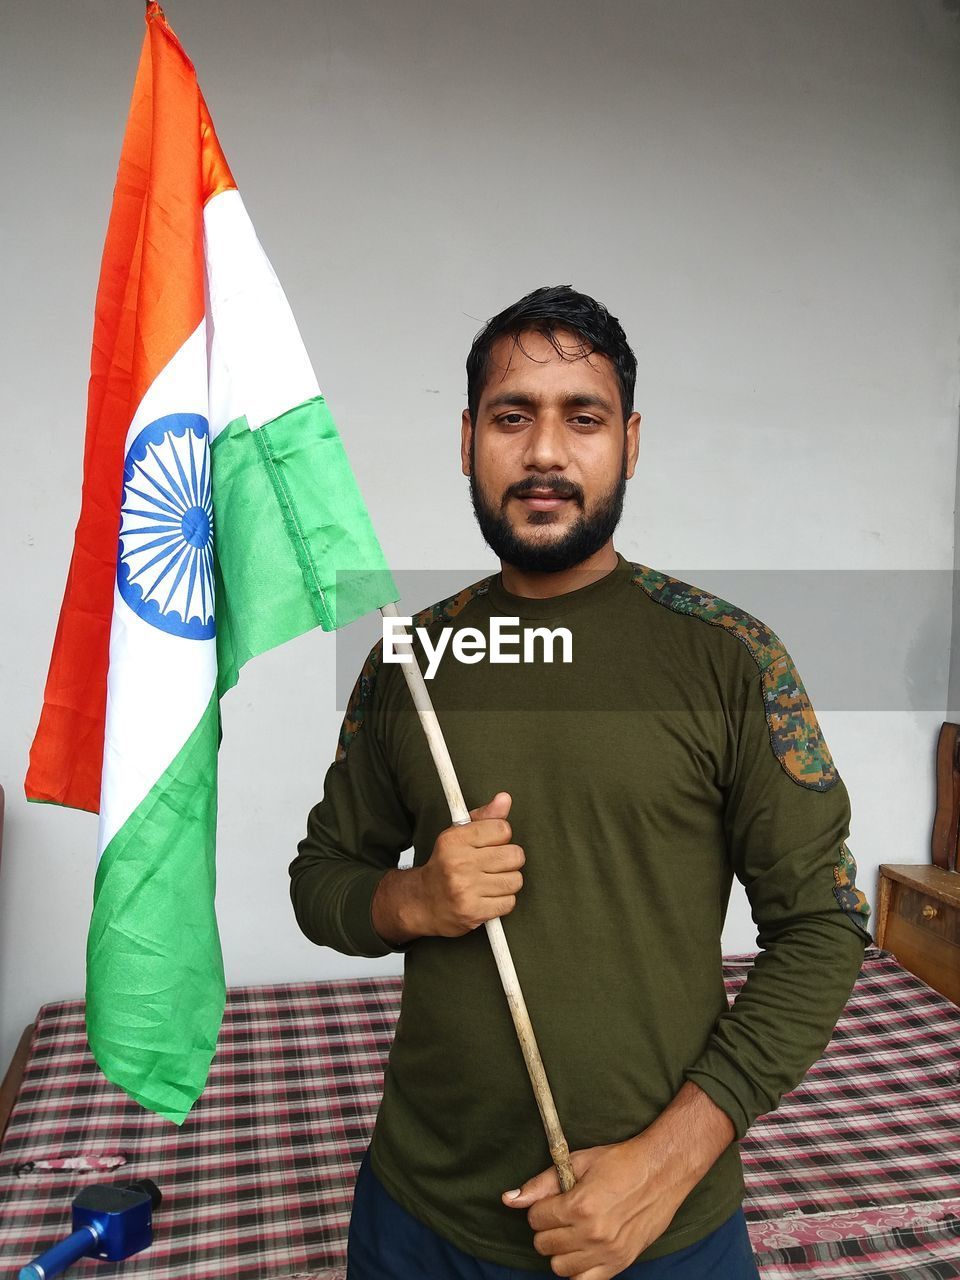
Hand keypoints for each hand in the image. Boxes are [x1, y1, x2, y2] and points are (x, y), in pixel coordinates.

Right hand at [372, 792, 523, 942]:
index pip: (503, 829)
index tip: (492, 843)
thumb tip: (505, 798)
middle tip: (493, 864)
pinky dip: (502, 901)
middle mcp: (459, 864)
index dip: (502, 837)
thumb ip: (485, 816)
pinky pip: (509, 902)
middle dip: (509, 860)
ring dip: (507, 882)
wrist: (422, 902)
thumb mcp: (459, 835)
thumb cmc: (445, 865)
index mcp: (454, 840)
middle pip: (514, 855)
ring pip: (515, 880)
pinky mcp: (473, 912)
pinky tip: (487, 897)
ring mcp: (465, 890)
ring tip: (490, 881)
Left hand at [502, 1084, 734, 1279]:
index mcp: (579, 1205)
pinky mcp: (620, 1263)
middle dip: (547, 1228)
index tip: (552, 1201)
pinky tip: (582, 1251)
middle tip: (562, 1215)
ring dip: (560, 1250)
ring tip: (572, 1232)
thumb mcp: (578, 1162)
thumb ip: (541, 1184)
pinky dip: (578, 1270)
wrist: (661, 1171)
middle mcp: (592, 1233)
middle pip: (544, 1245)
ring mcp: (607, 1252)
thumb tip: (509, 1199)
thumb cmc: (619, 1162)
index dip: (540, 1208)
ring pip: (559, 1267)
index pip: (535, 1219)